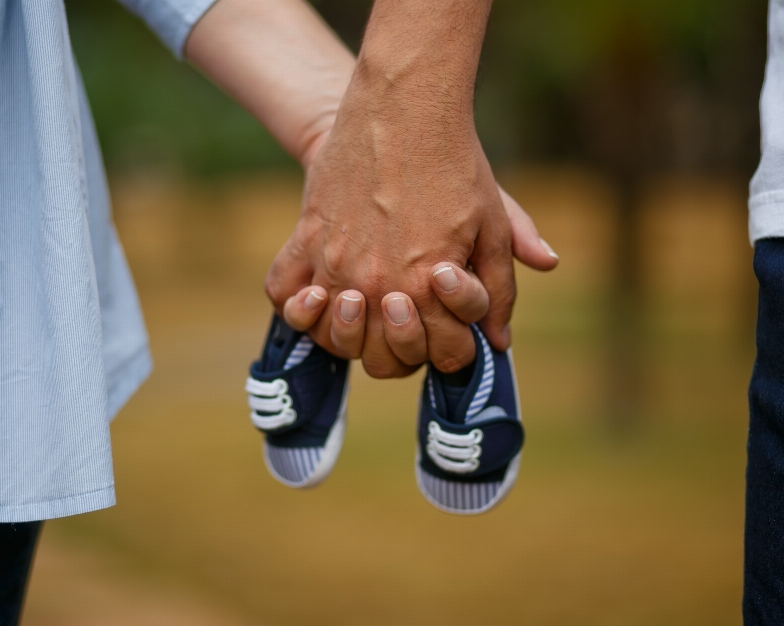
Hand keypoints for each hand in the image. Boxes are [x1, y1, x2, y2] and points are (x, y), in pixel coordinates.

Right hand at [266, 91, 556, 376]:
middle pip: (381, 361)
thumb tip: (500, 341)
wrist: (402, 107)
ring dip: (350, 337)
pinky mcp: (305, 239)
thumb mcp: (494, 223)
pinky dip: (296, 305)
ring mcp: (335, 265)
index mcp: (429, 287)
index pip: (443, 355)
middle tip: (412, 317)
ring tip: (366, 307)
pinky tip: (319, 293)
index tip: (452, 326)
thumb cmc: (456, 165)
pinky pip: (283, 292)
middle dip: (405, 350)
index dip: (455, 349)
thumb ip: (500, 288)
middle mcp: (377, 286)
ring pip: (331, 339)